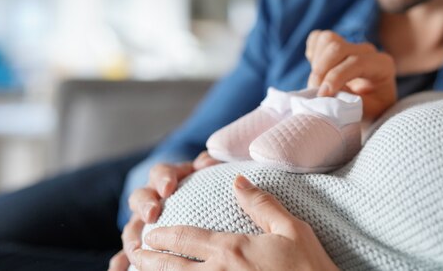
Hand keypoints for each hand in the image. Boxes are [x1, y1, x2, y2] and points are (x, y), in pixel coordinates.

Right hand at [108, 152, 221, 270]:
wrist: (195, 201)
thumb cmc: (203, 185)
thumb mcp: (206, 172)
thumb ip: (206, 164)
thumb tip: (208, 161)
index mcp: (166, 178)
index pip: (160, 173)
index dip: (163, 178)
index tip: (168, 188)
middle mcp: (150, 197)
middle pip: (140, 198)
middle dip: (144, 205)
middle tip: (152, 214)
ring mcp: (142, 221)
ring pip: (131, 227)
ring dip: (131, 237)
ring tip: (136, 250)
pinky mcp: (140, 242)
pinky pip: (127, 253)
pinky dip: (122, 261)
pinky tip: (120, 270)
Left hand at [129, 175, 338, 270]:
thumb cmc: (310, 268)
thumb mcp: (292, 229)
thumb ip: (261, 204)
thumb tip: (237, 180)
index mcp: (232, 249)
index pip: (187, 238)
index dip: (163, 234)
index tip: (149, 232)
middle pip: (171, 266)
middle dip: (148, 258)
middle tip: (132, 252)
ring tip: (137, 270)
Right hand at [306, 30, 396, 119]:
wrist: (368, 109)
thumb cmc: (370, 112)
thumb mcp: (366, 112)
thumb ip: (349, 102)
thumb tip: (327, 91)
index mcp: (382, 65)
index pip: (357, 62)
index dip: (336, 77)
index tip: (322, 95)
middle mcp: (367, 51)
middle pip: (338, 48)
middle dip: (322, 70)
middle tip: (315, 93)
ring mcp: (351, 45)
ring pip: (327, 40)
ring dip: (316, 63)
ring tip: (317, 83)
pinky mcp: (336, 44)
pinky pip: (317, 38)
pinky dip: (312, 52)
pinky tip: (316, 70)